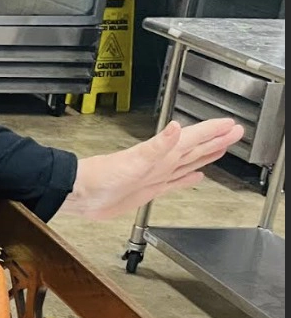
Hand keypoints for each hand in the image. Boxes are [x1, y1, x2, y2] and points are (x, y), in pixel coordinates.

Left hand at [60, 118, 244, 219]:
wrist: (82, 193)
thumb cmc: (103, 175)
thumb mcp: (135, 159)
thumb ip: (158, 144)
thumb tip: (177, 127)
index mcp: (161, 154)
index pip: (193, 138)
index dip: (212, 131)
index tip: (230, 124)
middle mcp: (160, 163)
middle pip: (195, 148)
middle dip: (216, 140)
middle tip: (234, 131)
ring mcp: (155, 176)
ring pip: (188, 163)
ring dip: (205, 155)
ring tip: (221, 147)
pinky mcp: (149, 190)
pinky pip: (175, 182)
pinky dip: (187, 178)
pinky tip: (195, 176)